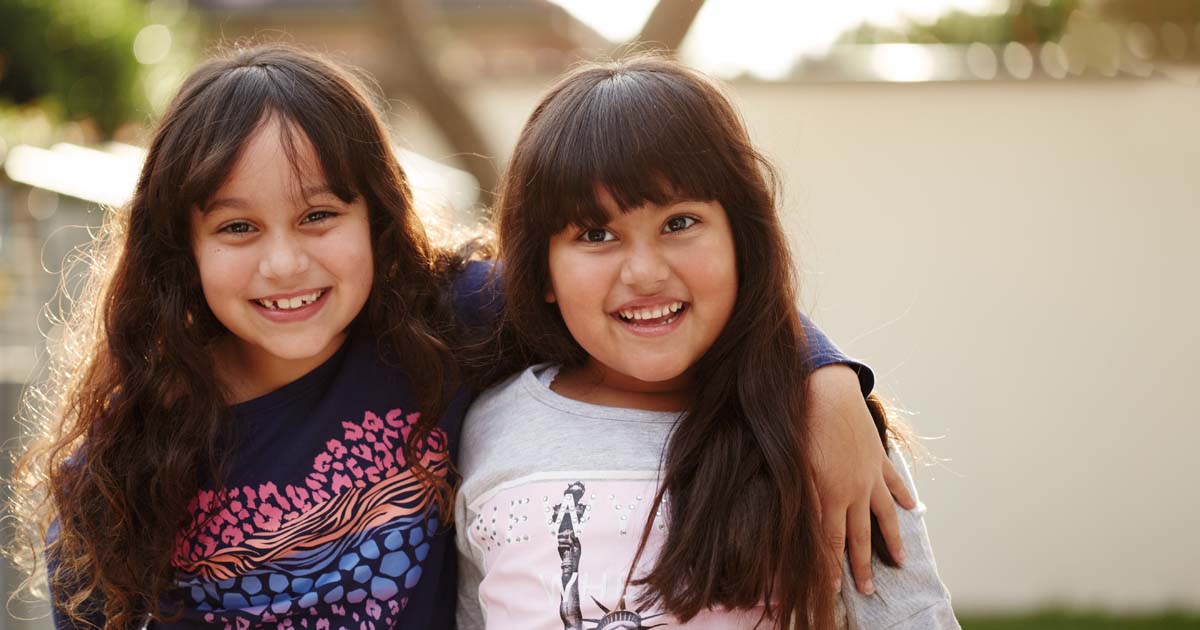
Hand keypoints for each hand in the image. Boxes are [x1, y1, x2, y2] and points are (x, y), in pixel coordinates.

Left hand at [805, 364, 916, 594]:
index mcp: (829, 496)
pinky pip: (893, 482)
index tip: (835, 589)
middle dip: (862, 566)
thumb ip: (803, 502)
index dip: (832, 567)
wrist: (827, 392)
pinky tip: (911, 508)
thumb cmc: (803, 428)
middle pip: (860, 536)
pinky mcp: (877, 456)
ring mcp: (870, 474)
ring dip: (893, 540)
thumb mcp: (796, 470)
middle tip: (868, 590)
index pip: (831, 542)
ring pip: (884, 515)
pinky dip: (903, 496)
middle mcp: (854, 491)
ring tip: (900, 561)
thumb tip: (803, 532)